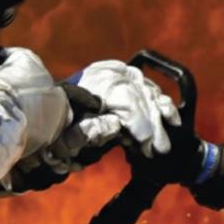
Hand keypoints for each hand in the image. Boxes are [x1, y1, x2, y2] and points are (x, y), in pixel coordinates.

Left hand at [64, 61, 181, 157]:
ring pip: (150, 92)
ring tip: (163, 145)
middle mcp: (111, 73)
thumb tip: (117, 128)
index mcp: (97, 83)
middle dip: (153, 127)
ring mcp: (121, 72)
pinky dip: (163, 104)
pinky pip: (151, 88)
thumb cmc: (61, 123)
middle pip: (141, 97)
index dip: (140, 123)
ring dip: (160, 118)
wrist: (51, 106)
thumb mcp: (69, 130)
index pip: (128, 99)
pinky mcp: (127, 76)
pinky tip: (172, 121)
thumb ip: (92, 130)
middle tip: (158, 150)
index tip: (146, 145)